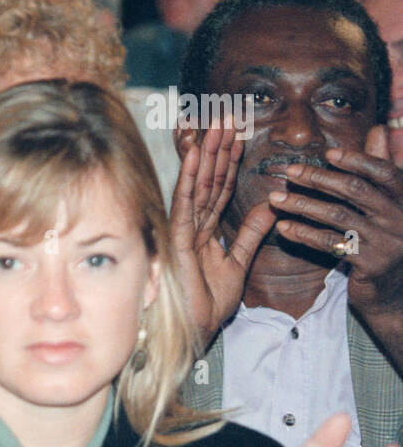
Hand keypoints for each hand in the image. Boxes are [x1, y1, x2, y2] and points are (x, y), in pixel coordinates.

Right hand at [169, 120, 276, 343]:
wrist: (192, 331)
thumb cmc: (207, 304)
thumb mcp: (239, 264)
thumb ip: (250, 233)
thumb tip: (269, 204)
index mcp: (205, 230)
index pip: (219, 189)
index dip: (229, 161)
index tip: (238, 135)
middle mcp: (192, 225)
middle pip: (208, 179)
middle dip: (217, 147)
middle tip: (227, 115)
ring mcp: (182, 230)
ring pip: (197, 185)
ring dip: (206, 153)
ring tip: (216, 125)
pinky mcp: (176, 239)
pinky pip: (184, 203)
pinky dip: (189, 178)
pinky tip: (194, 155)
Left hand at [268, 126, 402, 317]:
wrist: (396, 289)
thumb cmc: (388, 237)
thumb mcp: (390, 201)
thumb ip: (383, 167)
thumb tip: (378, 129)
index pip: (384, 171)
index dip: (357, 160)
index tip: (328, 154)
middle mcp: (401, 217)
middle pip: (355, 190)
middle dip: (318, 179)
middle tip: (289, 172)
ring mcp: (387, 242)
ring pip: (338, 216)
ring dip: (302, 205)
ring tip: (275, 199)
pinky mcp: (370, 265)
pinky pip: (330, 244)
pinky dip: (304, 234)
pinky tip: (283, 228)